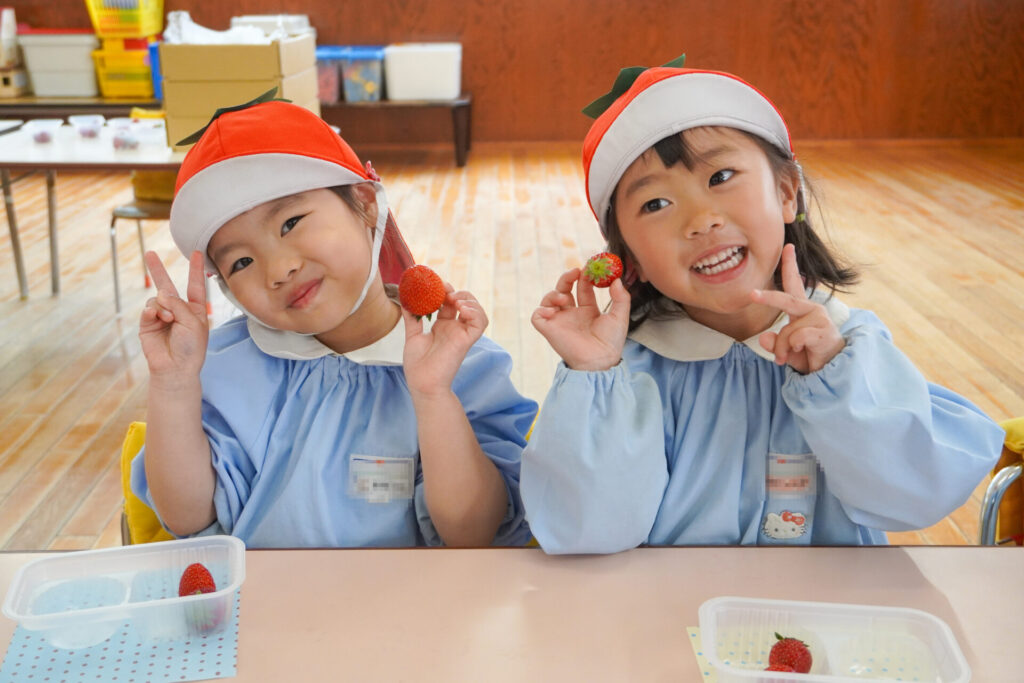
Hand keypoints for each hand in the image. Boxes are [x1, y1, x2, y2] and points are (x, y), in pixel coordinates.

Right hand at [139, 250, 209, 384]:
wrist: (175, 368)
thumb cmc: (191, 347)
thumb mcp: (193, 323)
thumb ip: (179, 305)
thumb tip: (161, 293)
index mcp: (195, 310)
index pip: (196, 285)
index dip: (196, 269)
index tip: (197, 252)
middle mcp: (177, 310)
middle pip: (167, 285)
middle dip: (158, 270)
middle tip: (150, 253)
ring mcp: (161, 316)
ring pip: (157, 298)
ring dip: (163, 306)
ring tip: (168, 319)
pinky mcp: (148, 324)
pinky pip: (148, 309)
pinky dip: (152, 312)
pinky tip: (157, 318)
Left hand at [402, 283, 486, 396]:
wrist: (422, 383)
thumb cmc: (418, 365)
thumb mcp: (412, 336)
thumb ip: (411, 318)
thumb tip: (405, 301)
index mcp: (443, 326)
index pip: (450, 303)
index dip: (445, 291)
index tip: (435, 286)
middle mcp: (455, 328)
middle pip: (466, 303)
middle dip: (457, 293)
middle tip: (445, 291)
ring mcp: (462, 334)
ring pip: (477, 311)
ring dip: (469, 301)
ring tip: (454, 300)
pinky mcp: (467, 340)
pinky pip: (480, 323)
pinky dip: (475, 312)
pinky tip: (461, 309)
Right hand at [531, 268, 630, 370]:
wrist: (600, 360)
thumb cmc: (610, 342)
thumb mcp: (620, 316)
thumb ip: (621, 297)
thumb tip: (617, 280)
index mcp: (588, 310)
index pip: (583, 288)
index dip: (585, 276)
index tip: (589, 267)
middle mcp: (572, 314)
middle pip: (564, 288)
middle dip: (567, 278)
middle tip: (575, 271)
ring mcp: (560, 321)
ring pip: (549, 299)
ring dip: (554, 293)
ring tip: (564, 298)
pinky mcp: (549, 329)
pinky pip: (537, 315)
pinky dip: (542, 309)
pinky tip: (553, 311)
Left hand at [752, 243, 844, 373]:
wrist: (831, 370)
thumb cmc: (808, 355)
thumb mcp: (785, 350)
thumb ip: (774, 343)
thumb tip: (763, 337)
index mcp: (801, 309)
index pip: (795, 283)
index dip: (791, 264)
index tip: (788, 247)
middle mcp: (811, 309)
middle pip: (786, 299)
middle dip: (768, 297)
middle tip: (752, 294)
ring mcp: (819, 318)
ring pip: (788, 330)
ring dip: (782, 347)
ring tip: (785, 357)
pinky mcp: (824, 330)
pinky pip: (797, 337)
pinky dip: (793, 348)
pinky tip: (803, 350)